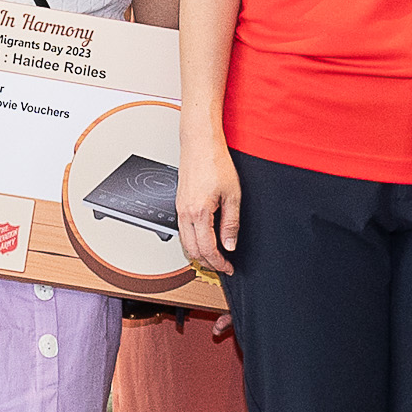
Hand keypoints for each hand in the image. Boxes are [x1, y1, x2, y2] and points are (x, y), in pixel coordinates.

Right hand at [177, 145, 241, 272]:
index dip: (219, 262)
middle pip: (192, 250)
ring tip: (214, 258)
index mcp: (199, 213)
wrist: (200, 144)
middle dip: (208, 263)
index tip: (229, 267)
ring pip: (184, 243)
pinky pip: (182, 231)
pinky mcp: (179, 204)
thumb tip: (230, 244)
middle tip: (223, 267)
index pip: (208, 248)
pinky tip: (203, 241)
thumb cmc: (215, 163)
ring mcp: (180, 209)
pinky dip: (192, 242)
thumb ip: (231, 223)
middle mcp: (185, 213)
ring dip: (198, 254)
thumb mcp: (233, 195)